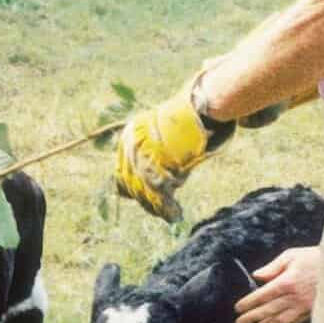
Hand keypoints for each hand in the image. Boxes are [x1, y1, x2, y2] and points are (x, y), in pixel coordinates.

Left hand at [113, 75, 232, 221]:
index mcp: (129, 136)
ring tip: (171, 213)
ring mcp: (145, 156)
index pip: (123, 170)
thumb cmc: (186, 121)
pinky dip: (167, 209)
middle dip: (145, 199)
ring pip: (145, 192)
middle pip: (132, 183)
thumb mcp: (160, 132)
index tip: (142, 198)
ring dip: (157, 207)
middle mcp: (132, 146)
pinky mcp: (160, 166)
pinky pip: (160, 196)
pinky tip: (176, 214)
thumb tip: (139, 184)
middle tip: (158, 208)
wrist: (200, 108)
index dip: (132, 188)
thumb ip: (149, 154)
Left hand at [233, 246, 321, 322]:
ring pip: (279, 320)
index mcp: (287, 281)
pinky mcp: (312, 312)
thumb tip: (256, 276)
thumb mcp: (292, 255)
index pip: (262, 295)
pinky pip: (292, 322)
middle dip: (251, 318)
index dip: (248, 303)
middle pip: (268, 310)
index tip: (238, 309)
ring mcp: (303, 306)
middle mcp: (294, 297)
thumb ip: (272, 267)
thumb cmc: (315, 258)